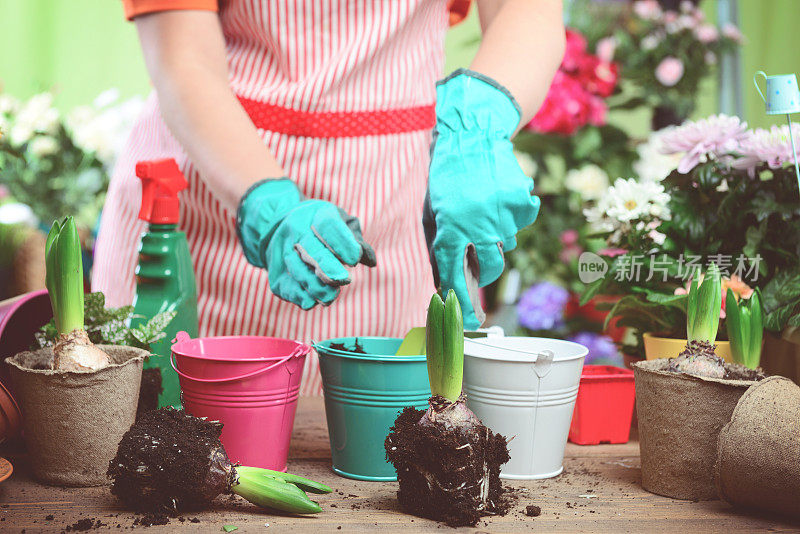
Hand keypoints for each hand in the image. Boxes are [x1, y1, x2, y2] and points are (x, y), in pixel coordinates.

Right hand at [237, 179, 375, 308]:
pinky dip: (297, 295)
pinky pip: (284, 284)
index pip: (328, 225)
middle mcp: (296, 229)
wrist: (278, 226)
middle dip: (327, 266)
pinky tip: (311, 301)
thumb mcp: (342, 224)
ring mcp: (282, 249)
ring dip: (314, 285)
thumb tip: (370, 261)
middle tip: (344, 279)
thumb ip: (357, 241)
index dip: (342, 243)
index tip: (355, 259)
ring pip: (296, 268)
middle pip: (310, 247)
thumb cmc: (322, 229)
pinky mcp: (275, 271)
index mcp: (317, 214)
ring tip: (331, 297)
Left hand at [423, 69, 539, 328]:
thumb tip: (442, 265)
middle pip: (489, 268)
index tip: (460, 310)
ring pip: (505, 245)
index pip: (452, 270)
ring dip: (495, 241)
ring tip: (484, 223)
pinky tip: (499, 204)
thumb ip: (437, 232)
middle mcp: (479, 224)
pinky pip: (519, 223)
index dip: (456, 293)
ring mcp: (503, 213)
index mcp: (450, 225)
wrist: (473, 130)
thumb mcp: (430, 201)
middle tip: (478, 272)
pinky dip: (511, 219)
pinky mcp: (520, 201)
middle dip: (483, 274)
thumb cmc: (444, 165)